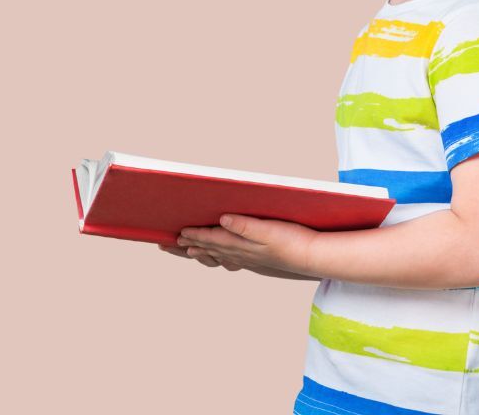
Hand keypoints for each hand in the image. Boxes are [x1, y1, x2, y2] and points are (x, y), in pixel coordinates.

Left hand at [173, 215, 317, 276]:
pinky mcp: (258, 259)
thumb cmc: (294, 241)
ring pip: (218, 256)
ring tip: (187, 251)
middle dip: (187, 247)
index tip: (176, 233)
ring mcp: (249, 258)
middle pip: (208, 250)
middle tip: (166, 246)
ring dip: (200, 253)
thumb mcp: (270, 229)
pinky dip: (219, 258)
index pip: (211, 239)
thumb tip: (223, 219)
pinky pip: (231, 259)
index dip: (193, 235)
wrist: (312, 257)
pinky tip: (222, 258)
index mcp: (241, 245)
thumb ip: (246, 225)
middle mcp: (241, 254)